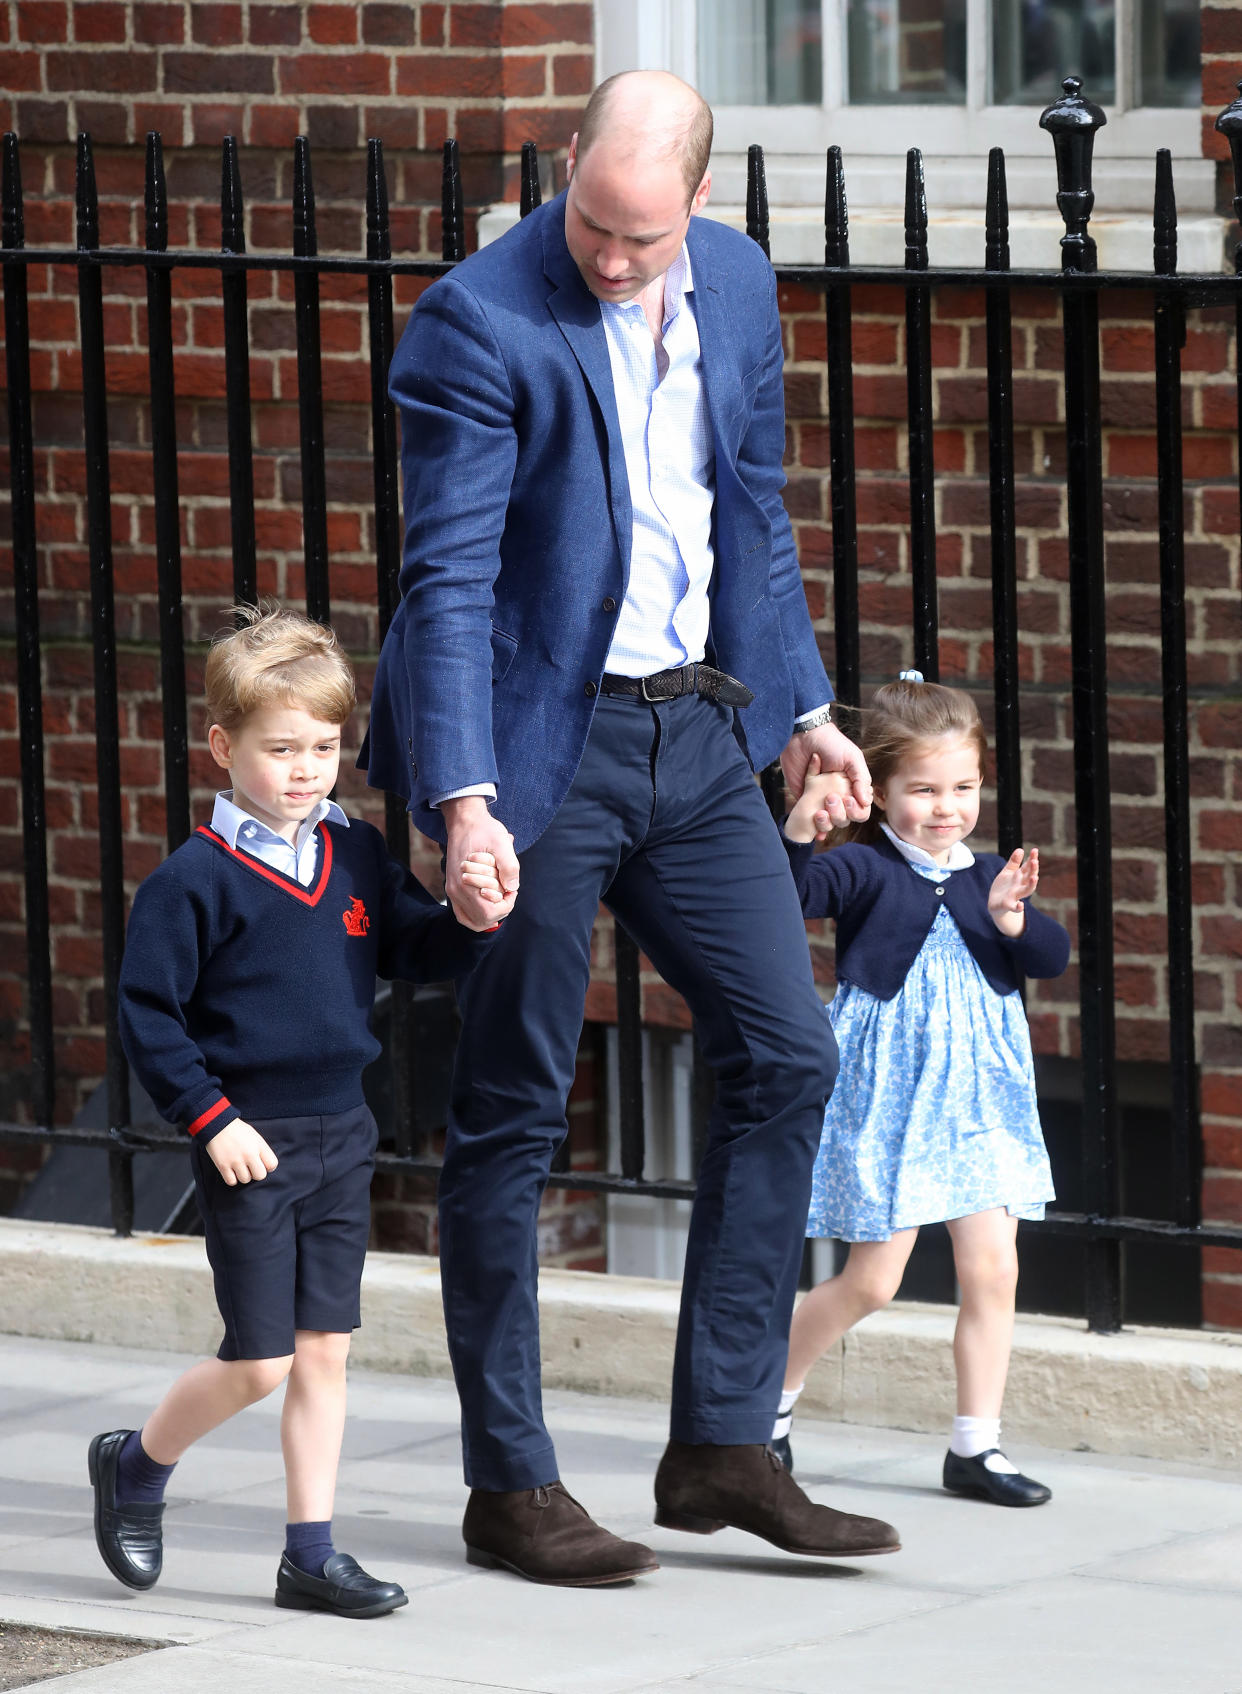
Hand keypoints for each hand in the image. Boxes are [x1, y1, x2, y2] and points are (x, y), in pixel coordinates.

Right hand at [206, 1118, 278, 1185]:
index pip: (272, 1165)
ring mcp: (235, 1161)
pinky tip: (231, 1171)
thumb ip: (262, 1150)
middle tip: (250, 1167)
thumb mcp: (255, 1136)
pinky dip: (232, 1179)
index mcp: (258, 1145)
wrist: (217, 1124)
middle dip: (256, 1173)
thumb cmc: (237, 1130)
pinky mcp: (223, 1166)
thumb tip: (269, 1167)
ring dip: (243, 1175)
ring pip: (245, 1180)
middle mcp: (249, 1154)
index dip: (268, 1166)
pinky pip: (232, 1182)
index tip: (262, 1164)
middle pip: (260, 1176)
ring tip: (239, 1167)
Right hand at [442, 797, 518, 930]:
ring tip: (499, 895)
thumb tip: (512, 888)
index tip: (510, 887)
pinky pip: (464, 914)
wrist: (465, 821)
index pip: (489, 913)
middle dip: (499, 908)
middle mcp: (455, 891)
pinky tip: (489, 902)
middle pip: (482, 920)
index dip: (506, 904)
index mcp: (465, 882)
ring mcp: (452, 891)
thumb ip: (509, 866)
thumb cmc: (484, 831)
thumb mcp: (502, 843)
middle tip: (506, 890)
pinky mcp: (452, 889)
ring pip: (473, 920)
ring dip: (489, 912)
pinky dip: (478, 914)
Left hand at [780, 721, 871, 824]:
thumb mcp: (852, 758)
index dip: (856, 810)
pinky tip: (815, 833)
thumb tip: (866, 802)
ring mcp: (822, 800)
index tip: (848, 800)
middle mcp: (839, 796)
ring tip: (819, 811)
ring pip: (830, 823)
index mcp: (853, 787)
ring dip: (827, 823)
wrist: (803, 737)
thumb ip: (861, 779)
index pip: (861, 809)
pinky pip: (812, 821)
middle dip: (839, 814)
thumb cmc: (831, 744)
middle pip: (846, 818)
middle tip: (830, 798)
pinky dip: (815, 830)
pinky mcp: (805, 801)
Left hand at [988, 847, 1038, 937]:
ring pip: (1026, 890)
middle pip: (1029, 877)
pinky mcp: (1008, 905)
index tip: (1035, 850)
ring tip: (1034, 877)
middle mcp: (1020, 886)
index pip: (1028, 867)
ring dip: (1031, 885)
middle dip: (1033, 870)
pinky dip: (1018, 907)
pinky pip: (1014, 907)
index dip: (1032, 859)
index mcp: (1020, 877)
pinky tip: (1021, 905)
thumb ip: (1014, 862)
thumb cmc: (1004, 887)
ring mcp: (1015, 895)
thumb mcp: (1008, 872)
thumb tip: (1020, 849)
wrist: (995, 904)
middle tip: (1035, 861)